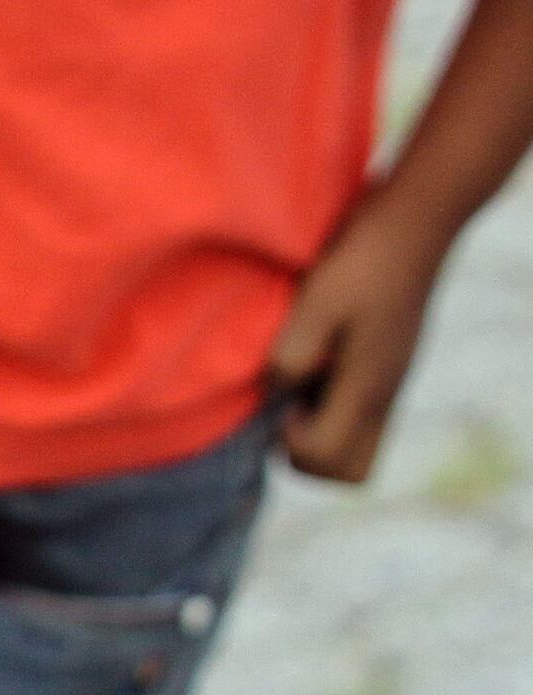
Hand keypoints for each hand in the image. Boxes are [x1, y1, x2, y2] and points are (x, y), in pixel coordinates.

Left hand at [265, 196, 447, 483]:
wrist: (415, 224)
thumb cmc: (362, 258)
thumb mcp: (318, 301)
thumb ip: (294, 353)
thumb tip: (278, 393)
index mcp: (367, 389)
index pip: (328, 462)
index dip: (290, 443)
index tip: (279, 401)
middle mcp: (384, 396)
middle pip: (348, 469)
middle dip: (306, 454)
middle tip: (283, 405)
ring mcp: (390, 382)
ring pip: (357, 443)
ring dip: (319, 428)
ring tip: (296, 381)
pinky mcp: (387, 363)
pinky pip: (359, 410)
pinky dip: (330, 403)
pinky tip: (313, 359)